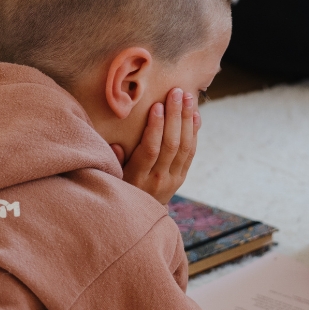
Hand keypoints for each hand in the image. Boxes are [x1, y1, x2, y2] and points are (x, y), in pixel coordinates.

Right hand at [114, 88, 199, 203]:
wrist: (140, 217)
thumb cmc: (121, 190)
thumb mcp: (113, 180)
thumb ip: (115, 162)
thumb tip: (118, 145)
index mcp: (138, 177)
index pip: (150, 149)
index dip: (155, 127)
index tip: (157, 106)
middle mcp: (158, 178)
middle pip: (171, 144)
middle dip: (175, 116)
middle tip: (176, 93)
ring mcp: (173, 178)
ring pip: (184, 146)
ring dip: (187, 120)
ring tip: (188, 98)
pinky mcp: (181, 177)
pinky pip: (191, 153)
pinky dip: (194, 132)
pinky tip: (195, 115)